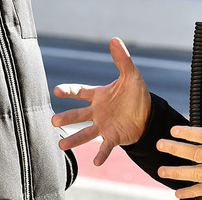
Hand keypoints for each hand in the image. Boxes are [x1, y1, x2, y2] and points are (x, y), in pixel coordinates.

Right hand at [51, 37, 150, 165]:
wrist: (148, 114)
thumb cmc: (136, 94)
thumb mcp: (131, 75)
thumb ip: (122, 59)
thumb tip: (114, 39)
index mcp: (98, 96)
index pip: (80, 92)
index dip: (69, 91)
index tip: (57, 90)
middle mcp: (97, 112)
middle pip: (77, 115)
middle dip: (66, 118)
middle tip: (53, 121)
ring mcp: (103, 126)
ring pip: (85, 133)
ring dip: (74, 139)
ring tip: (62, 145)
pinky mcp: (113, 138)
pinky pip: (105, 147)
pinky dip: (101, 154)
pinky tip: (96, 163)